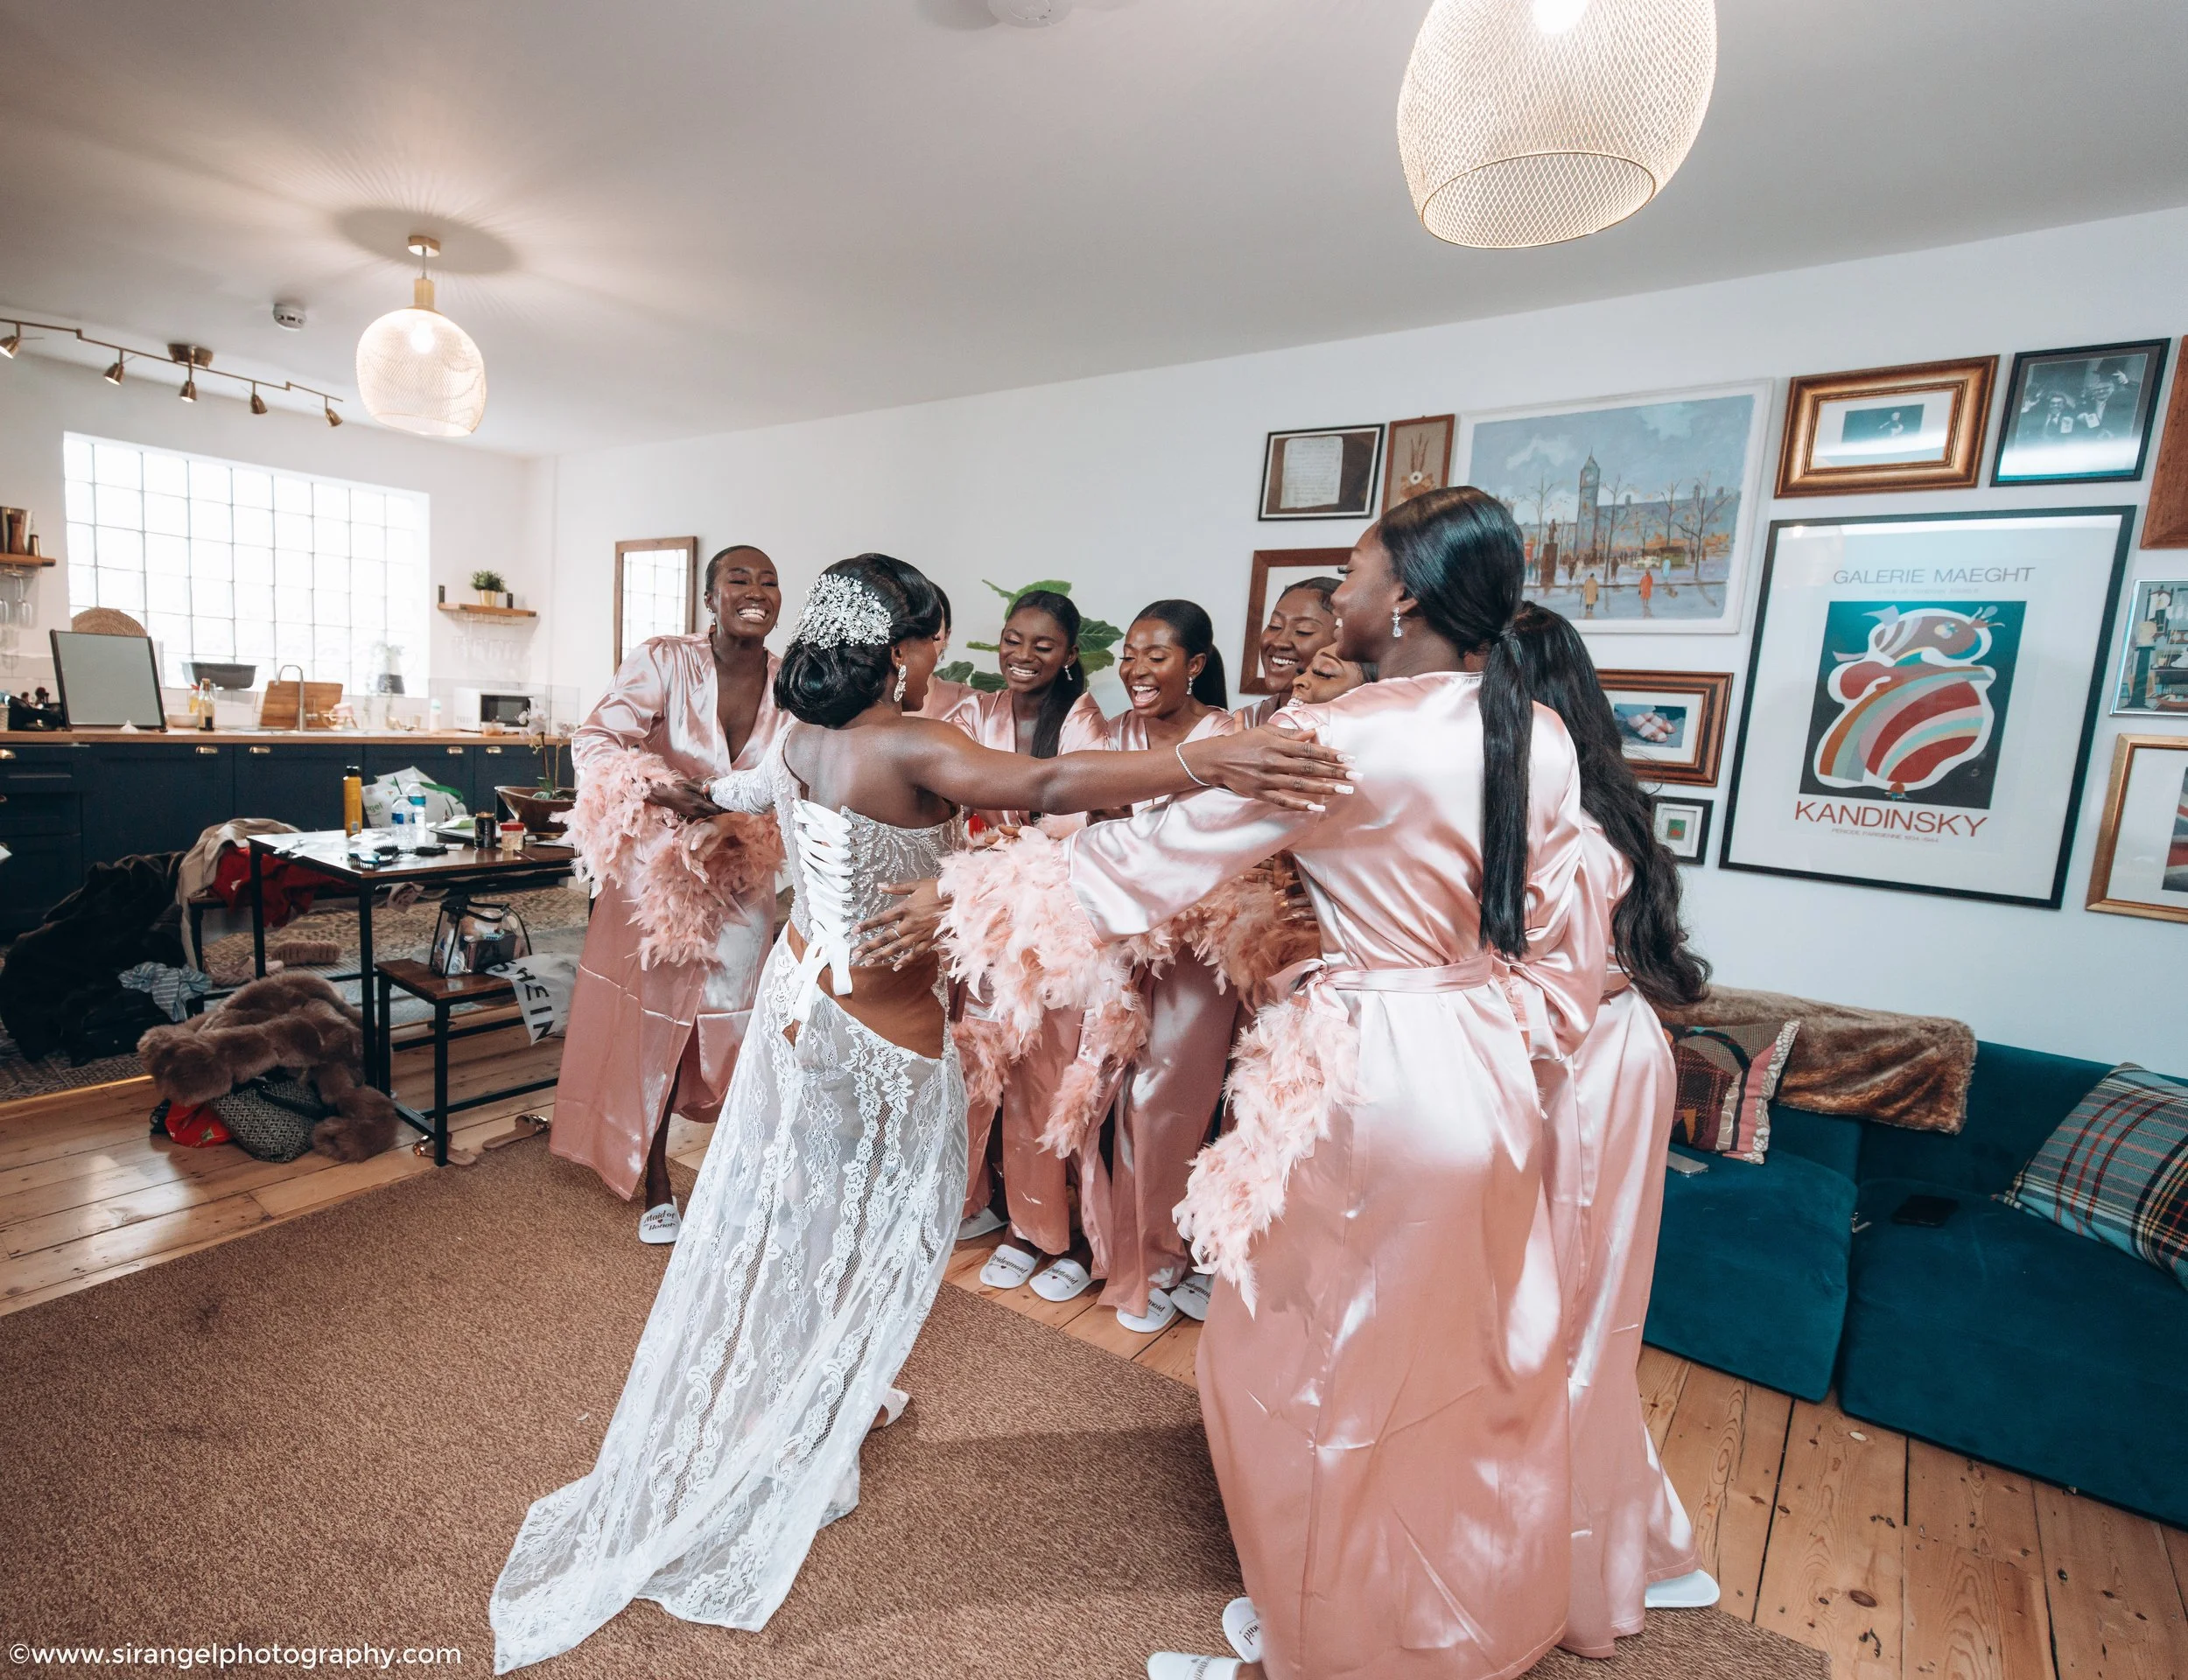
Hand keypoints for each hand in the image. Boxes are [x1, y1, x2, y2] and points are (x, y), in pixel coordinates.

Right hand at [645, 779, 723, 819]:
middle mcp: (696, 811)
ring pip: (708, 814)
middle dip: (721, 809)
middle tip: (728, 804)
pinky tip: (709, 806)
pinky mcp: (689, 815)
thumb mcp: (688, 786)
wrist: (664, 796)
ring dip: (714, 811)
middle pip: (713, 813)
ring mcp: (692, 814)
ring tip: (721, 805)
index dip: (723, 807)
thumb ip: (699, 788)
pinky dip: (707, 811)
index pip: (715, 809)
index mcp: (697, 803)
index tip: (729, 804)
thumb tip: (709, 788)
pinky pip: (702, 815)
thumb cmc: (676, 788)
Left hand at [857, 877, 944, 968]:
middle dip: (869, 946)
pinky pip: (915, 953)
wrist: (962, 900)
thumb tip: (880, 886)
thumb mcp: (918, 884)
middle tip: (856, 954)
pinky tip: (895, 967)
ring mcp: (920, 934)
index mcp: (905, 908)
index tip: (853, 931)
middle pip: (886, 937)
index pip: (881, 919)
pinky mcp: (930, 940)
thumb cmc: (940, 889)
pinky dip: (905, 961)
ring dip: (882, 956)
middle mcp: (910, 923)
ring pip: (897, 948)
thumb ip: (897, 887)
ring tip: (869, 962)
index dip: (866, 925)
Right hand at [1183, 725, 1352, 813]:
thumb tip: (1313, 733)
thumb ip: (1290, 735)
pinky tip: (1318, 807)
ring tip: (1345, 791)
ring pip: (1301, 785)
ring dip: (1325, 788)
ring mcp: (1267, 778)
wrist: (1216, 758)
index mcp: (1277, 744)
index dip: (1331, 754)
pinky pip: (1283, 801)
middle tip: (1356, 776)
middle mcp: (1274, 761)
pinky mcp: (1260, 793)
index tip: (1349, 758)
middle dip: (1335, 772)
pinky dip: (1300, 804)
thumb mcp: (1266, 732)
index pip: (1310, 749)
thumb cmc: (1243, 742)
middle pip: (1310, 767)